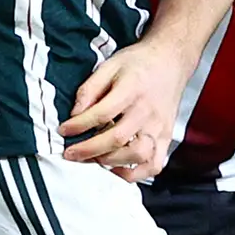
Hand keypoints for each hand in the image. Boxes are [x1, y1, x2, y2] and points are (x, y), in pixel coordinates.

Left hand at [59, 40, 187, 178]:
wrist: (170, 60)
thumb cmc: (139, 64)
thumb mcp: (109, 65)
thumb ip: (90, 89)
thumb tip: (74, 114)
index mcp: (132, 88)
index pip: (103, 112)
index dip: (79, 125)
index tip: (64, 130)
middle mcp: (148, 110)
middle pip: (118, 138)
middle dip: (89, 150)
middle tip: (70, 153)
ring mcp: (159, 127)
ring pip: (137, 154)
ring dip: (111, 161)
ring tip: (93, 159)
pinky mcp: (166, 138)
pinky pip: (154, 165)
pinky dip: (136, 173)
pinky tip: (118, 169)